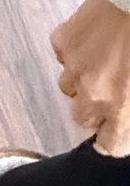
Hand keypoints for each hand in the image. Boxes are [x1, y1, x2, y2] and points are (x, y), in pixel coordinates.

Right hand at [52, 0, 129, 157]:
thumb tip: (127, 109)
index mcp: (122, 109)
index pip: (108, 145)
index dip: (113, 139)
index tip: (118, 131)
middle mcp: (93, 93)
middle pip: (82, 117)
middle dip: (96, 110)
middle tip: (113, 92)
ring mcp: (74, 66)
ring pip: (69, 86)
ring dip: (83, 81)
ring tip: (103, 61)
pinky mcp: (63, 40)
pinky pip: (63, 56)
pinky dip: (74, 53)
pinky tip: (93, 40)